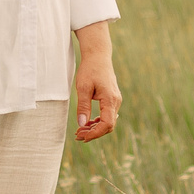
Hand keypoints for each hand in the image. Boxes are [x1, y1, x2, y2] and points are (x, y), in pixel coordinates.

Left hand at [72, 25, 120, 142]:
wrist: (98, 56)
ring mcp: (115, 101)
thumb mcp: (83, 87)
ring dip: (95, 128)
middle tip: (77, 135)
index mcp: (110, 99)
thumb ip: (83, 106)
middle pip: (108, 126)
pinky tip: (87, 123)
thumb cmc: (90, 69)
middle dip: (93, 133)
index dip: (95, 133)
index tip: (82, 136)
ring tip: (79, 131)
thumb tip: (81, 124)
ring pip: (108, 122)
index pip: (107, 124)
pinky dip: (97, 121)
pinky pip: (107, 115)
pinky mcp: (112, 99)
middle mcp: (116, 101)